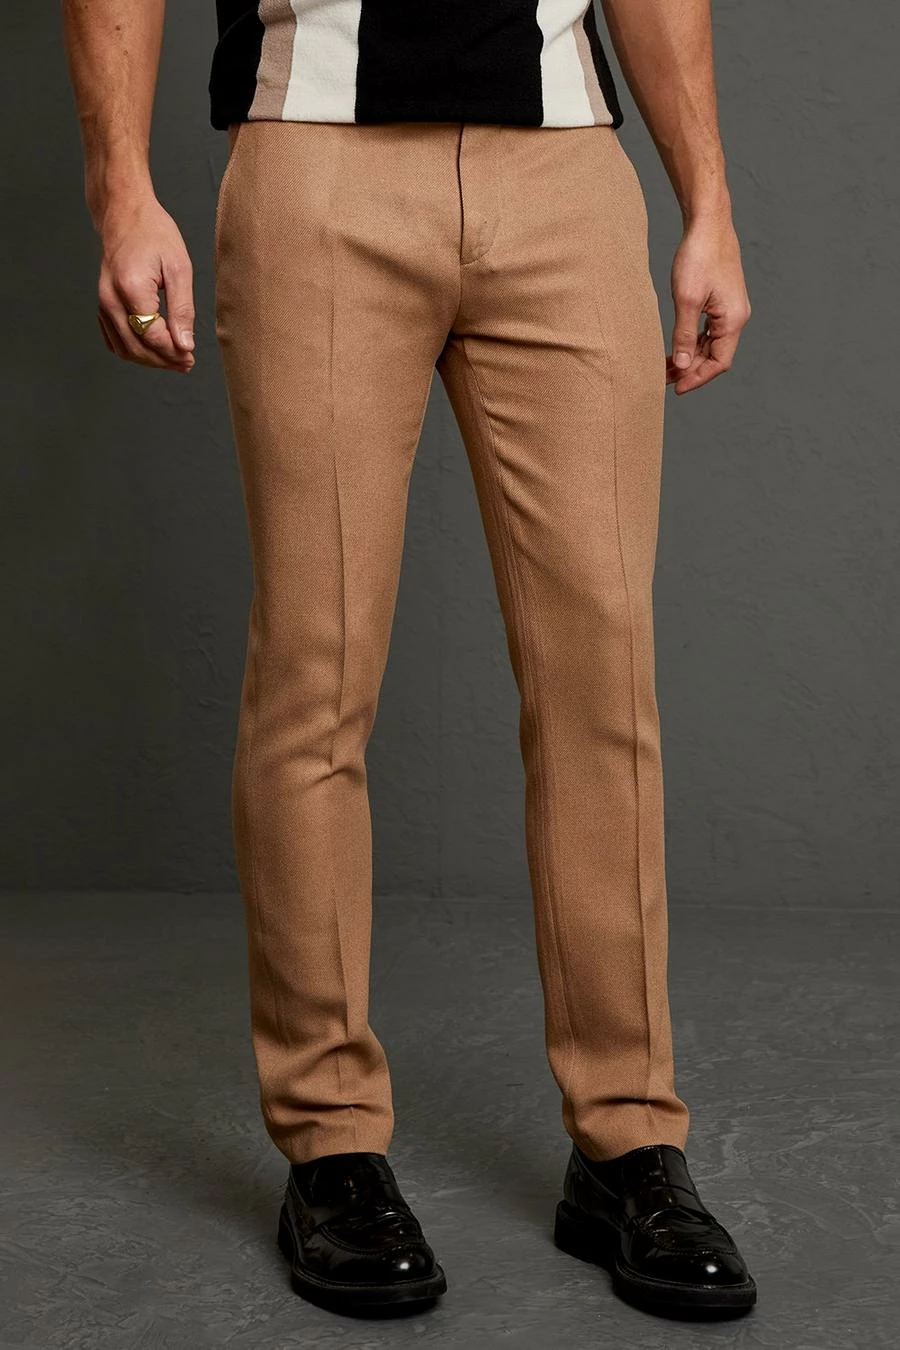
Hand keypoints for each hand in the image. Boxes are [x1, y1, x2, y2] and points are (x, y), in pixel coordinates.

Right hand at [95, 191, 195, 372]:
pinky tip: (155, 350)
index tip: (191, 357)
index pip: (152, 336)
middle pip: (137, 348)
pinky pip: (115, 340)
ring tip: (174, 360)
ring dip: (150, 360)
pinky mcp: (102, 306)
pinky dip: (135, 350)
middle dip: (164, 361)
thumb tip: (185, 344)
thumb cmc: (154, 234)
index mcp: (131, 288)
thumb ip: (182, 309)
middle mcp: (110, 299)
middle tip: (187, 363)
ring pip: (124, 349)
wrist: (125, 214)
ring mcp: (102, 304)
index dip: (173, 352)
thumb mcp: (179, 268)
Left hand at [667, 214, 750, 394]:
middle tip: (663, 379)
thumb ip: (684, 335)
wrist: (708, 222)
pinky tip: (676, 346)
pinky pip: (708, 330)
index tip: (676, 388)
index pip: (719, 363)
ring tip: (666, 367)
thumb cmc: (699, 256)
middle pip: (715, 356)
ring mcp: (730, 309)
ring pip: (710, 344)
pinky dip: (692, 341)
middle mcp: (736, 317)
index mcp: (733, 320)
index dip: (698, 378)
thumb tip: (681, 366)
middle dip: (690, 370)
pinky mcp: (722, 300)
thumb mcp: (687, 300)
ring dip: (690, 357)